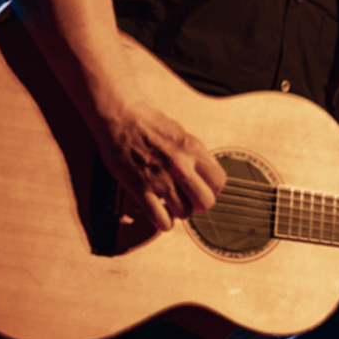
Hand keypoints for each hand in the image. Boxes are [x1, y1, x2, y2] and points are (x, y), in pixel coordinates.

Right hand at [96, 98, 226, 231]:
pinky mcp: (140, 188)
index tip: (203, 188)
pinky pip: (160, 219)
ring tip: (170, 202)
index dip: (212, 188)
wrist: (119, 116)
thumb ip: (194, 155)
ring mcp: (160, 178)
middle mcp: (180, 165)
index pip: (219, 181)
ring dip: (178, 211)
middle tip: (189, 198)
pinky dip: (162, 222)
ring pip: (184, 213)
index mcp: (193, 149)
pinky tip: (159, 213)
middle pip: (206, 202)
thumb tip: (204, 174)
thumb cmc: (147, 122)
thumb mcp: (181, 133)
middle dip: (198, 204)